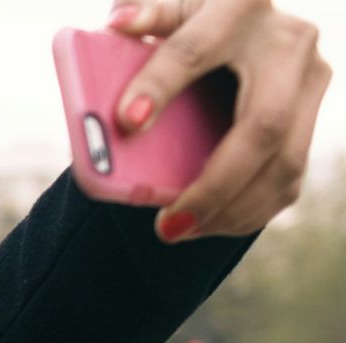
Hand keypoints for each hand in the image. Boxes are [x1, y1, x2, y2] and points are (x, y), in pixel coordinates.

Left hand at [108, 0, 329, 240]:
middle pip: (261, 126)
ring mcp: (311, 81)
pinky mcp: (313, 115)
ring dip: (232, 209)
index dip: (160, 85)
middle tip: (168, 223)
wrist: (246, 28)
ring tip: (179, 230)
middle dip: (215, 184)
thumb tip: (119, 25)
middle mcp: (290, 42)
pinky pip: (290, 177)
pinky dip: (250, 211)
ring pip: (284, 162)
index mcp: (241, 7)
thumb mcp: (170, 12)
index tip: (127, 122)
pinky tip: (211, 225)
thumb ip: (147, 16)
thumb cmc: (192, 23)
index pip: (194, 50)